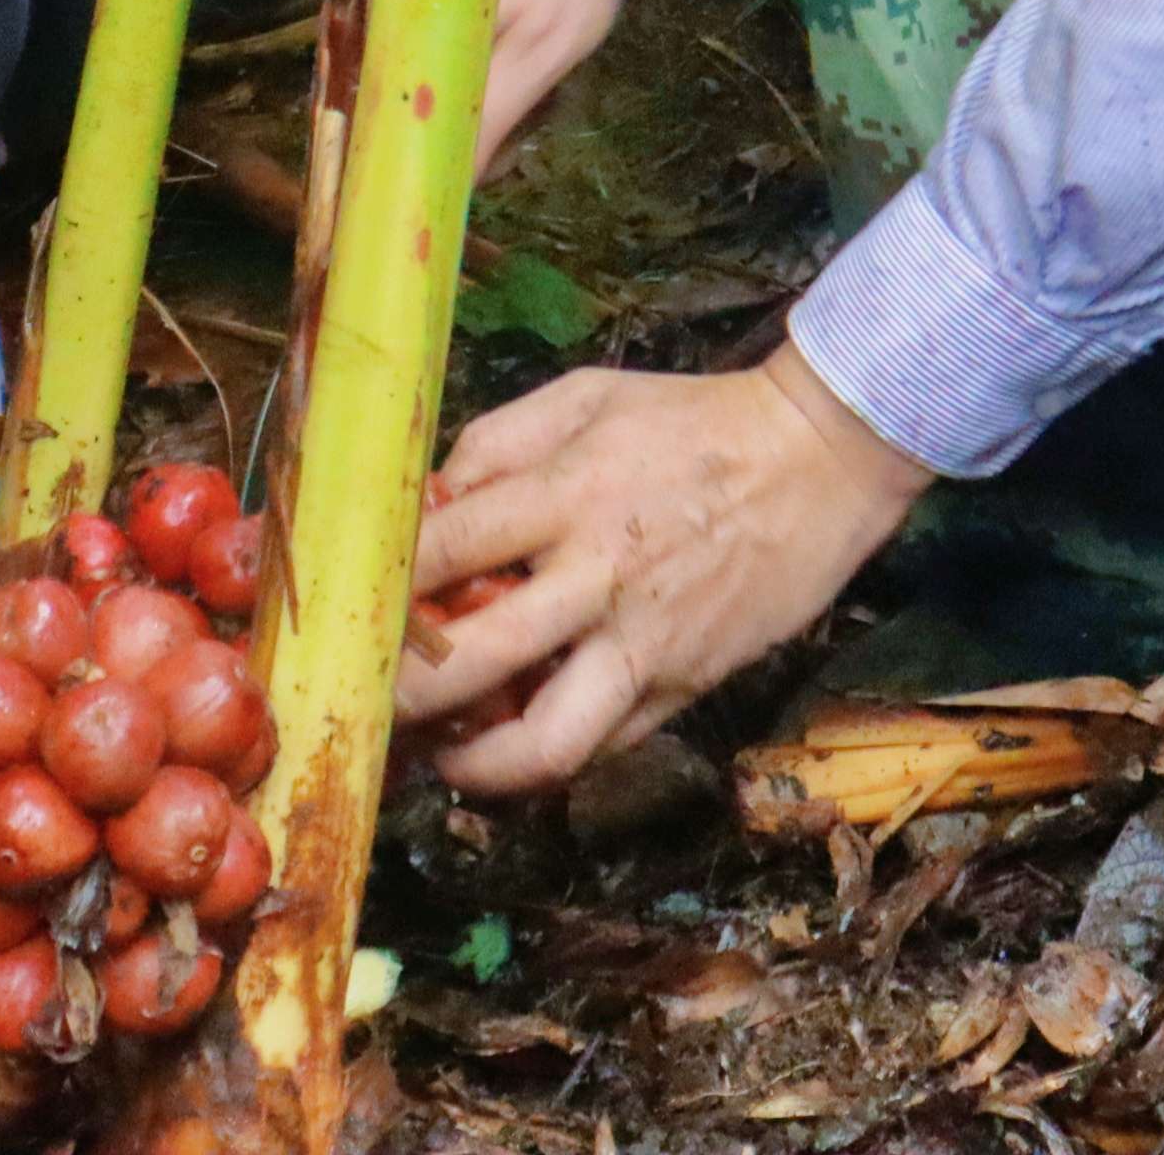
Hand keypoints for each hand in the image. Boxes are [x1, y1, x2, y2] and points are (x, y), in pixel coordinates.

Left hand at [392, 343, 931, 792]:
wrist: (819, 462)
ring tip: (439, 757)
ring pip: (545, 742)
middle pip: (474, 659)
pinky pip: (601, 747)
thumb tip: (429, 503)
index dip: (382, 582)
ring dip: (474, 765)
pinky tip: (509, 744)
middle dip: (402, 692)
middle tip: (365, 697)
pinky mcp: (683, 687)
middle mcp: (601, 578)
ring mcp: (645, 644)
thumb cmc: (693, 422)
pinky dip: (546, 759)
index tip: (345, 600)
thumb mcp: (587, 398)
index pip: (446, 549)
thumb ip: (497, 443)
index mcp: (570, 495)